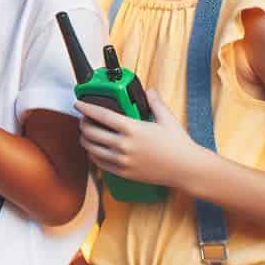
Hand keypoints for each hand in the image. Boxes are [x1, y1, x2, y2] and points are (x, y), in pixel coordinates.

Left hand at [76, 87, 203, 188]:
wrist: (186, 169)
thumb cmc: (178, 144)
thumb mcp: (167, 119)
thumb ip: (155, 103)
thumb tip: (149, 91)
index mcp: (132, 128)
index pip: (101, 115)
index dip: (86, 108)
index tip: (78, 104)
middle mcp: (123, 145)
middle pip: (91, 132)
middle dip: (83, 123)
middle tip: (84, 119)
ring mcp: (122, 160)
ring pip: (91, 148)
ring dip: (85, 139)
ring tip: (87, 133)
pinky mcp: (123, 173)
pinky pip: (99, 163)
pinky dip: (93, 154)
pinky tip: (95, 149)